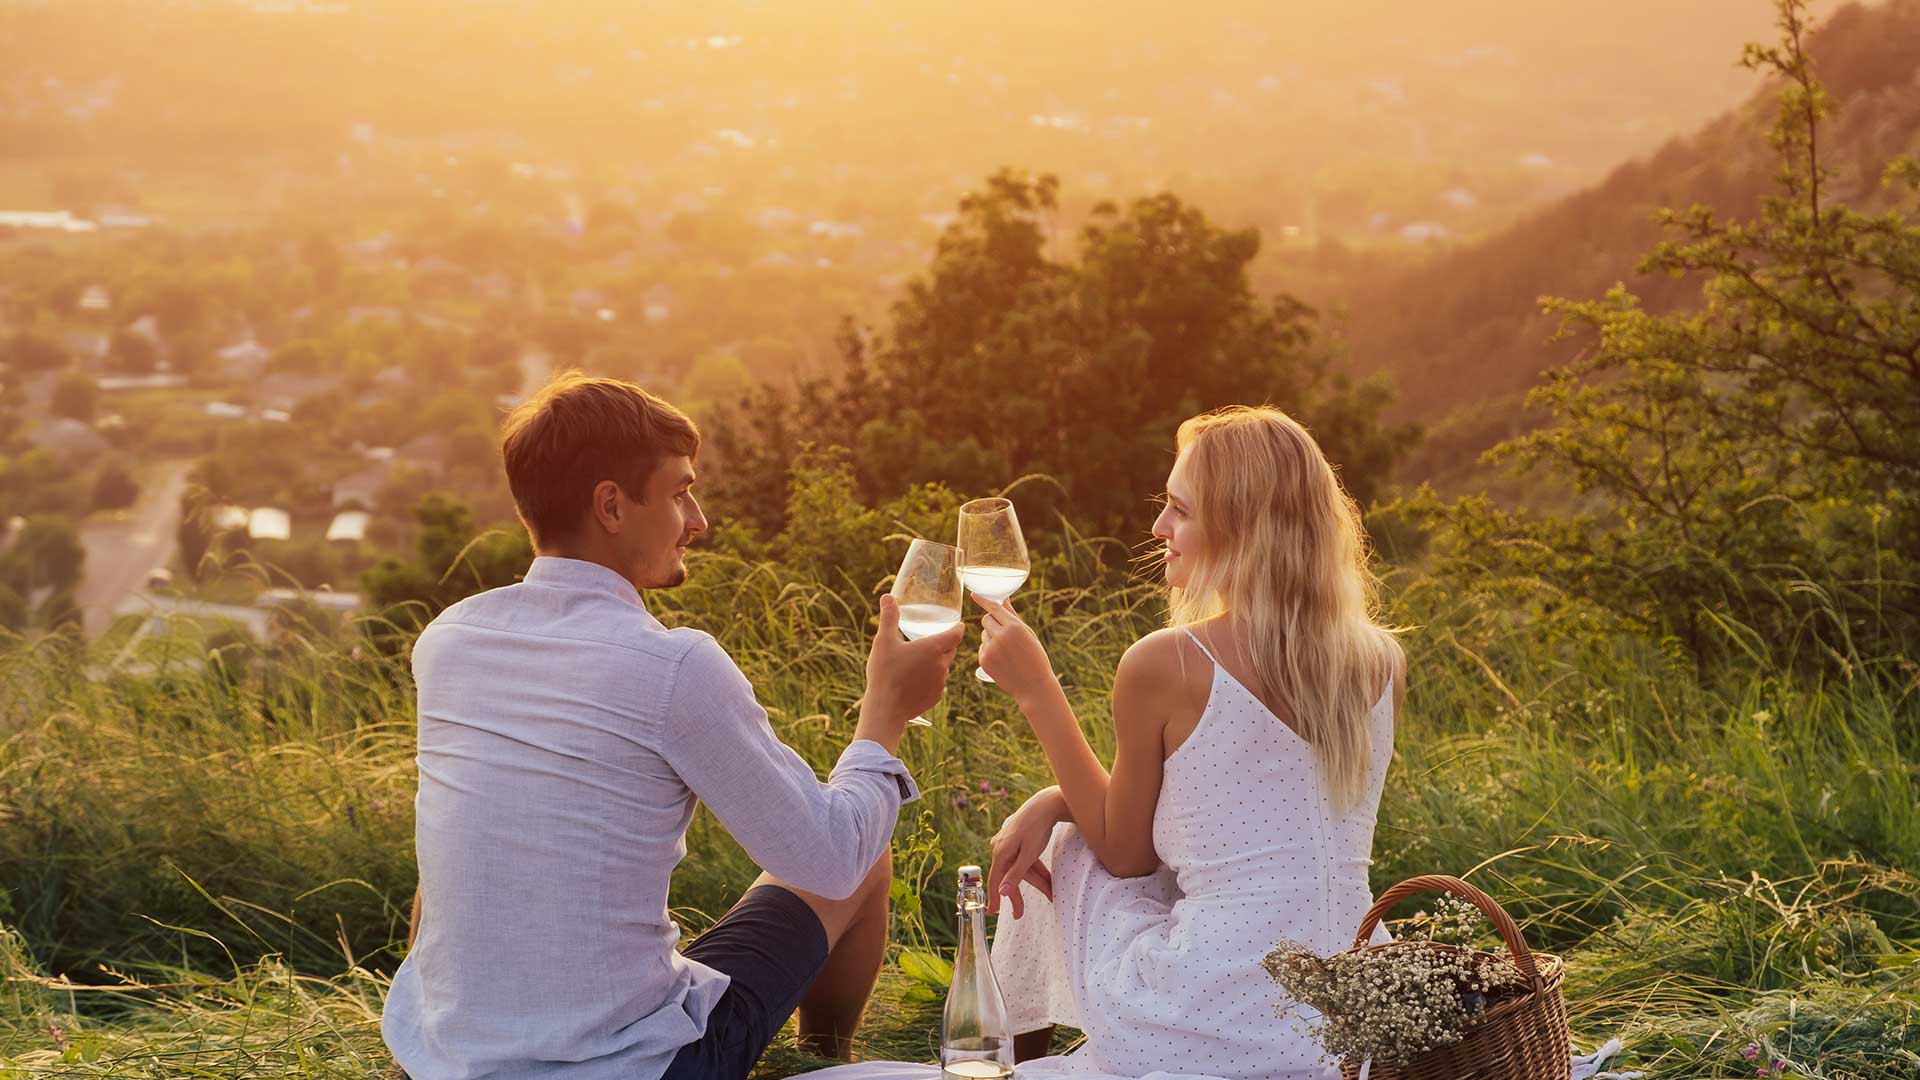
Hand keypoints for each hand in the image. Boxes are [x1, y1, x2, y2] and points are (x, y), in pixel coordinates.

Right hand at [856, 594, 963, 749]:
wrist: (886, 709)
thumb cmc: (885, 673)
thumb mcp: (884, 641)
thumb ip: (888, 618)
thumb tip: (887, 596)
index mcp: (933, 648)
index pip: (956, 634)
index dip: (958, 628)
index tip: (958, 624)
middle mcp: (942, 665)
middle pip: (951, 649)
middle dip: (947, 643)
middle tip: (938, 637)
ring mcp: (940, 682)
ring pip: (944, 667)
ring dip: (938, 661)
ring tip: (924, 658)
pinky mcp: (936, 697)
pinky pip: (938, 683)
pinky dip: (932, 678)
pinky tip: (918, 678)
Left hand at [974, 595, 1059, 707]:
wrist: (1034, 686)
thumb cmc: (1035, 658)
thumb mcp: (1028, 634)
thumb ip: (1013, 616)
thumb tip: (1004, 600)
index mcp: (1015, 627)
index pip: (994, 608)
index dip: (983, 601)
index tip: (973, 594)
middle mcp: (1001, 636)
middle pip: (986, 619)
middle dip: (992, 622)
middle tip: (1004, 634)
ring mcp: (991, 648)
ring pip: (984, 634)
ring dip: (991, 638)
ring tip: (1007, 652)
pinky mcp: (984, 660)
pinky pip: (982, 647)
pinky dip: (989, 651)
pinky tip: (1002, 661)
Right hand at [988, 787, 1066, 917]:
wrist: (1046, 804)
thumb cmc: (1037, 829)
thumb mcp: (1028, 855)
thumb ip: (1015, 875)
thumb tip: (1001, 892)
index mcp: (1000, 852)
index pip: (995, 880)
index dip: (993, 898)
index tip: (991, 912)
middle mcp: (1000, 847)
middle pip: (1009, 875)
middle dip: (1020, 893)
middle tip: (1020, 913)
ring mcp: (1007, 841)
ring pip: (1020, 867)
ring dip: (1034, 880)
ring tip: (1049, 892)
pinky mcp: (1015, 837)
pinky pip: (1023, 858)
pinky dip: (1034, 869)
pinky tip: (1045, 877)